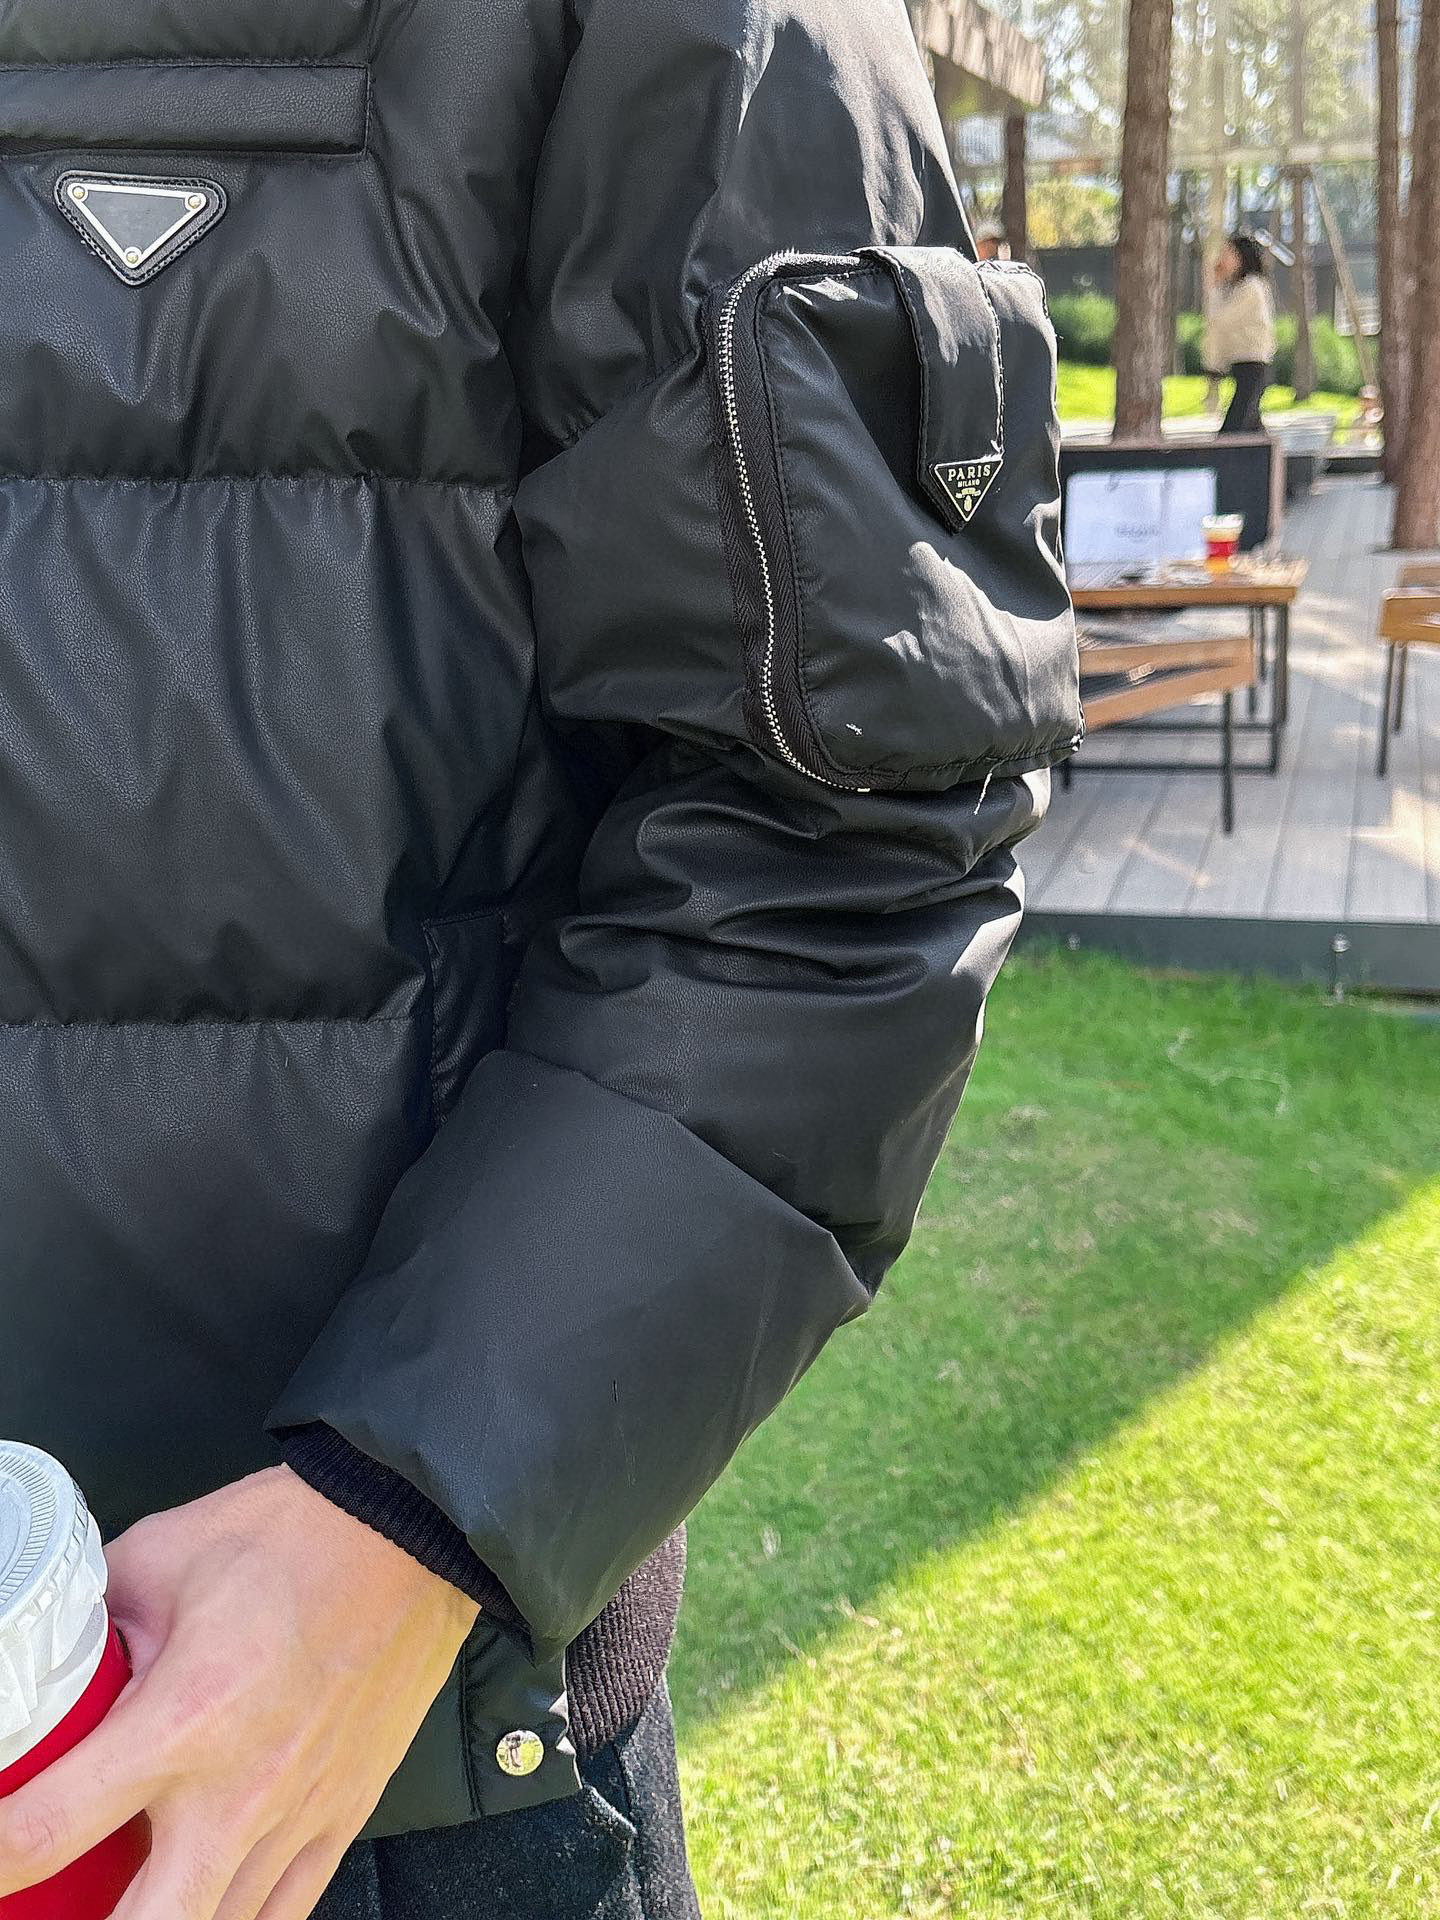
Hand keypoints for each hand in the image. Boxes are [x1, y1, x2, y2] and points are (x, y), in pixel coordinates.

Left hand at [0, 1466, 478, 1919]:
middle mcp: (236, 1792)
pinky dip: (231, 1918)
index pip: (46, 1830)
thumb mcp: (159, 1554)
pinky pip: (281, 1917)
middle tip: (53, 1895)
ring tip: (130, 1887)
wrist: (409, 1531)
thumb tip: (52, 1654)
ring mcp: (295, 1817)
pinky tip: (199, 1896)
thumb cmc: (291, 1534)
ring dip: (157, 1918)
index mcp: (181, 1719)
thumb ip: (96, 1621)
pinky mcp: (341, 1818)